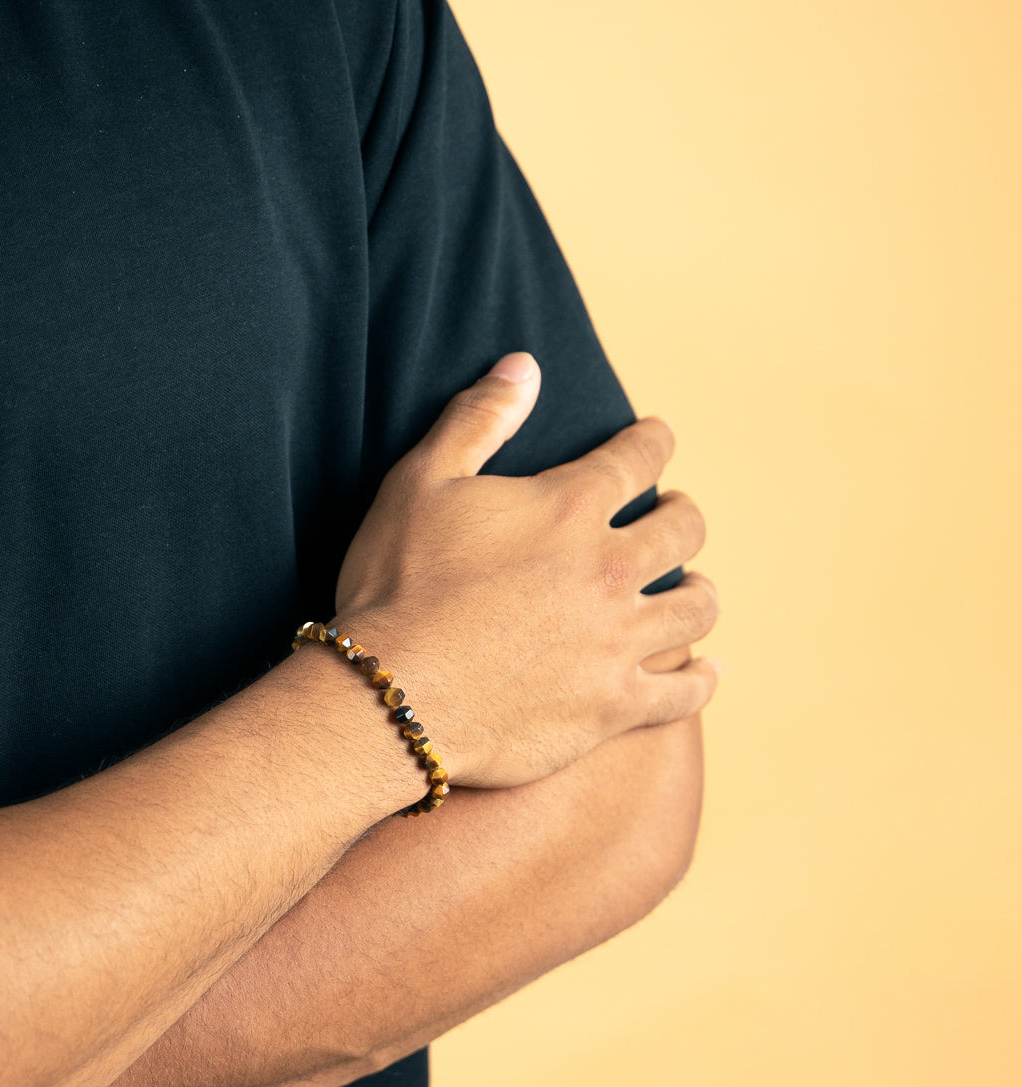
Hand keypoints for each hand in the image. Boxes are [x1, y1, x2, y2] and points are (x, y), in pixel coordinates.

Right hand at [330, 353, 718, 788]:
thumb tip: (525, 366)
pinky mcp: (613, 706)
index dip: (653, 441)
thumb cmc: (396, 585)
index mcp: (569, 508)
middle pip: (683, 529)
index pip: (639, 457)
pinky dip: (702, 678)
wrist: (393, 698)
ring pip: (696, 607)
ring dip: (700, 590)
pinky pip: (684, 691)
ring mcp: (618, 641)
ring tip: (693, 588)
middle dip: (683, 512)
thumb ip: (477, 420)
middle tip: (676, 513)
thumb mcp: (420, 483)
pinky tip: (706, 669)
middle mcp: (609, 569)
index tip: (658, 437)